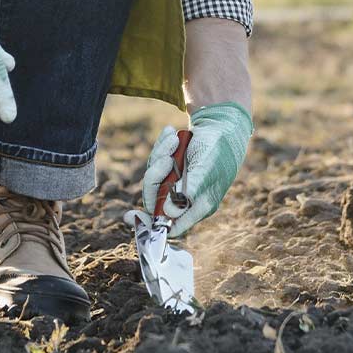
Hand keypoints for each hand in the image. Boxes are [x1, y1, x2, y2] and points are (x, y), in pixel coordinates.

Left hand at [141, 102, 252, 236]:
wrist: (221, 126)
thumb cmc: (218, 150)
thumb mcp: (205, 169)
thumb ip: (188, 190)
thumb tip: (169, 212)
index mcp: (199, 206)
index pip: (171, 226)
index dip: (151, 225)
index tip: (130, 217)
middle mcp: (186, 199)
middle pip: (155, 199)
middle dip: (156, 176)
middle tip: (166, 159)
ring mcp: (178, 184)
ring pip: (153, 179)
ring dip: (160, 156)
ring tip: (174, 140)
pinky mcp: (172, 169)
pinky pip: (155, 163)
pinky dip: (160, 148)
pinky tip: (171, 135)